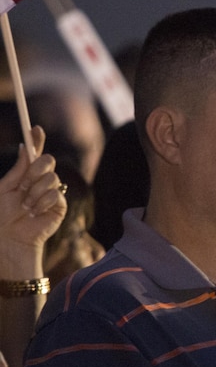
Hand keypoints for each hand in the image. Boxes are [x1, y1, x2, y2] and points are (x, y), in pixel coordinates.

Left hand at [0, 126, 67, 274]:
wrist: (8, 238)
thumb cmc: (2, 216)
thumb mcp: (5, 188)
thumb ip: (18, 169)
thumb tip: (26, 148)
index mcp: (26, 175)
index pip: (35, 153)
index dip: (37, 140)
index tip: (35, 127)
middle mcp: (40, 181)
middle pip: (47, 160)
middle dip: (34, 170)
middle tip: (22, 186)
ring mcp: (51, 193)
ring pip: (51, 177)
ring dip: (34, 192)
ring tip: (25, 207)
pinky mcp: (59, 207)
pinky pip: (56, 194)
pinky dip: (42, 202)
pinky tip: (34, 213)